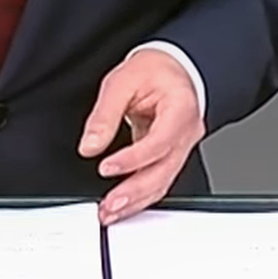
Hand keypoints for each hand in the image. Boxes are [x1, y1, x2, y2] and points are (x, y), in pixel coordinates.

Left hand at [78, 49, 205, 224]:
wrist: (175, 67)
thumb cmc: (154, 70)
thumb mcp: (123, 81)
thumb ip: (105, 115)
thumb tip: (90, 146)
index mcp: (181, 109)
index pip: (159, 142)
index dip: (132, 159)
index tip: (106, 167)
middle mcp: (187, 133)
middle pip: (164, 171)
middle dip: (134, 192)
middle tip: (108, 205)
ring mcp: (182, 146)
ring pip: (163, 182)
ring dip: (136, 200)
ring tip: (111, 211)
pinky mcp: (172, 155)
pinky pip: (159, 179)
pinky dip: (141, 195)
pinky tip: (124, 204)